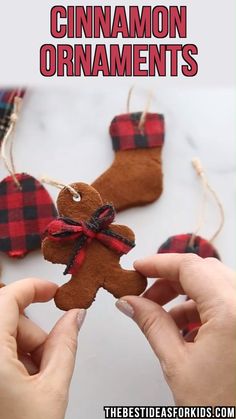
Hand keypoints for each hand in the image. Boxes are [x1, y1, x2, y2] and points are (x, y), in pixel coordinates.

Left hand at [0, 278, 85, 418]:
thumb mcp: (51, 391)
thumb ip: (66, 345)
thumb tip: (75, 317)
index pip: (10, 296)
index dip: (35, 288)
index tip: (53, 291)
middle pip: (7, 317)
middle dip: (33, 334)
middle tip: (47, 361)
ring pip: (1, 334)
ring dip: (22, 349)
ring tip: (33, 382)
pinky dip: (9, 359)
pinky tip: (19, 385)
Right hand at [116, 254, 235, 405]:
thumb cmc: (223, 411)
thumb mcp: (178, 364)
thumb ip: (152, 324)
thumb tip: (130, 302)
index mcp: (232, 311)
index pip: (190, 267)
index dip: (159, 263)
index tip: (139, 268)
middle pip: (204, 271)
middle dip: (171, 280)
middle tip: (146, 294)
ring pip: (216, 285)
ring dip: (186, 295)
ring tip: (162, 316)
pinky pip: (227, 301)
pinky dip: (203, 307)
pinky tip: (185, 328)